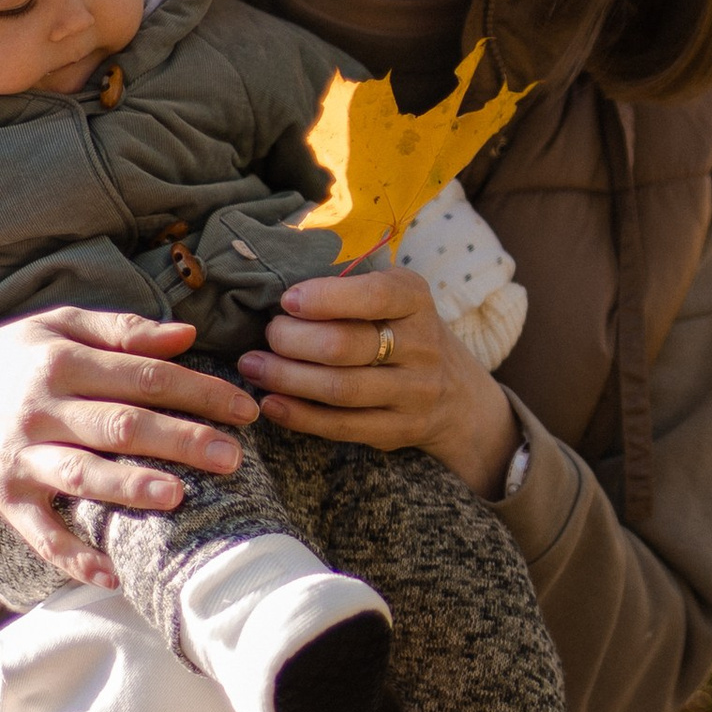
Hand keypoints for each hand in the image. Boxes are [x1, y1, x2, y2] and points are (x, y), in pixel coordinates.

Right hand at [0, 310, 255, 589]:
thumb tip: (187, 334)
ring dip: (131, 488)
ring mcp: (22, 456)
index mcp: (63, 361)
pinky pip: (40, 534)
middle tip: (234, 457)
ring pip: (83, 476)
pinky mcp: (4, 497)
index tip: (245, 409)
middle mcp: (43, 408)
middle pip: (122, 425)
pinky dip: (74, 557)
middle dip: (182, 440)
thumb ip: (121, 330)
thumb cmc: (5, 357)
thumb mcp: (56, 325)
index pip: (144, 376)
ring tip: (179, 497)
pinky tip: (113, 575)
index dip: (199, 391)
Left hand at [240, 265, 520, 496]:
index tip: (287, 300)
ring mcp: (414, 392)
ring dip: (287, 378)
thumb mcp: (394, 297)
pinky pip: (343, 426)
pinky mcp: (400, 429)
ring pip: (340, 389)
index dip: (325, 298)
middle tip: (265, 335)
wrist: (457, 393)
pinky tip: (271, 403)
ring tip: (253, 367)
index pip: (375, 295)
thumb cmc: (403, 331)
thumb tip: (279, 281)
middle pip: (346, 345)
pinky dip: (300, 416)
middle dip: (293, 340)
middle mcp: (422, 345)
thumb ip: (349, 288)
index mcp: (415, 299)